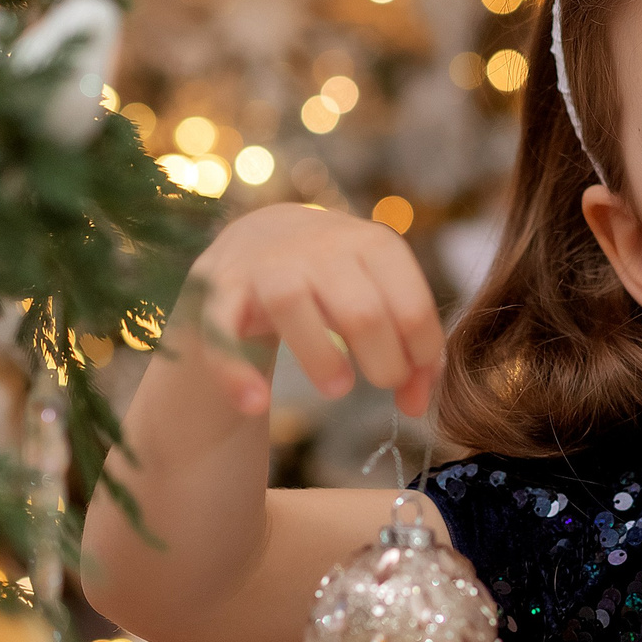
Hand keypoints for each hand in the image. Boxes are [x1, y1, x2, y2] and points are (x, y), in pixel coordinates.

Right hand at [182, 204, 443, 419]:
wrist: (262, 236)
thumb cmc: (335, 278)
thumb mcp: (377, 295)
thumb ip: (404, 346)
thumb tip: (416, 405)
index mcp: (371, 244)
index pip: (411, 303)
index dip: (422, 353)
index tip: (414, 381)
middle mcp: (319, 246)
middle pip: (361, 310)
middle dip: (384, 361)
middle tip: (384, 384)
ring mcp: (265, 264)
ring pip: (292, 304)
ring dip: (320, 356)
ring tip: (338, 390)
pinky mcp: (218, 287)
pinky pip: (221, 328)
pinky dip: (235, 369)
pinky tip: (255, 404)